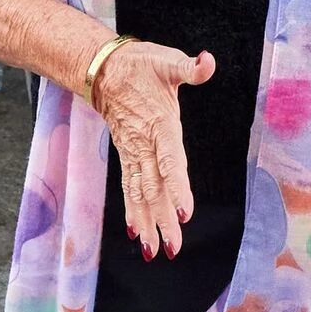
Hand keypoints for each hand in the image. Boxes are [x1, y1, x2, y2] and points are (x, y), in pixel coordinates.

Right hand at [90, 37, 213, 258]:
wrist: (102, 69)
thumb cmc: (140, 65)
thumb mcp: (166, 61)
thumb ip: (189, 67)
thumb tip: (208, 61)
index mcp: (160, 125)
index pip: (169, 160)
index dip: (177, 187)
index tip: (185, 212)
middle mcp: (145, 144)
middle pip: (154, 187)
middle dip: (163, 219)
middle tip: (173, 247)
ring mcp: (133, 153)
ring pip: (139, 193)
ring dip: (147, 222)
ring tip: (153, 250)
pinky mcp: (127, 156)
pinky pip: (128, 188)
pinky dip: (132, 210)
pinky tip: (136, 232)